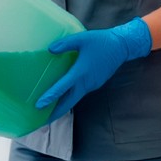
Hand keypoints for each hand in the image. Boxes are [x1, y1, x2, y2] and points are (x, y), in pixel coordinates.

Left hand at [35, 17, 151, 120]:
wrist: (122, 47)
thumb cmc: (101, 42)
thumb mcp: (82, 39)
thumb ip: (65, 44)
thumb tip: (50, 49)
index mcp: (81, 73)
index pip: (63, 88)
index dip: (50, 97)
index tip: (39, 105)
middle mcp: (86, 83)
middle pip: (69, 102)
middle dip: (56, 113)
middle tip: (42, 121)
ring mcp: (92, 85)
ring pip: (74, 99)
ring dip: (62, 106)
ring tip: (50, 111)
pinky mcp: (95, 83)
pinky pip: (80, 93)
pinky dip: (70, 97)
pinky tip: (64, 96)